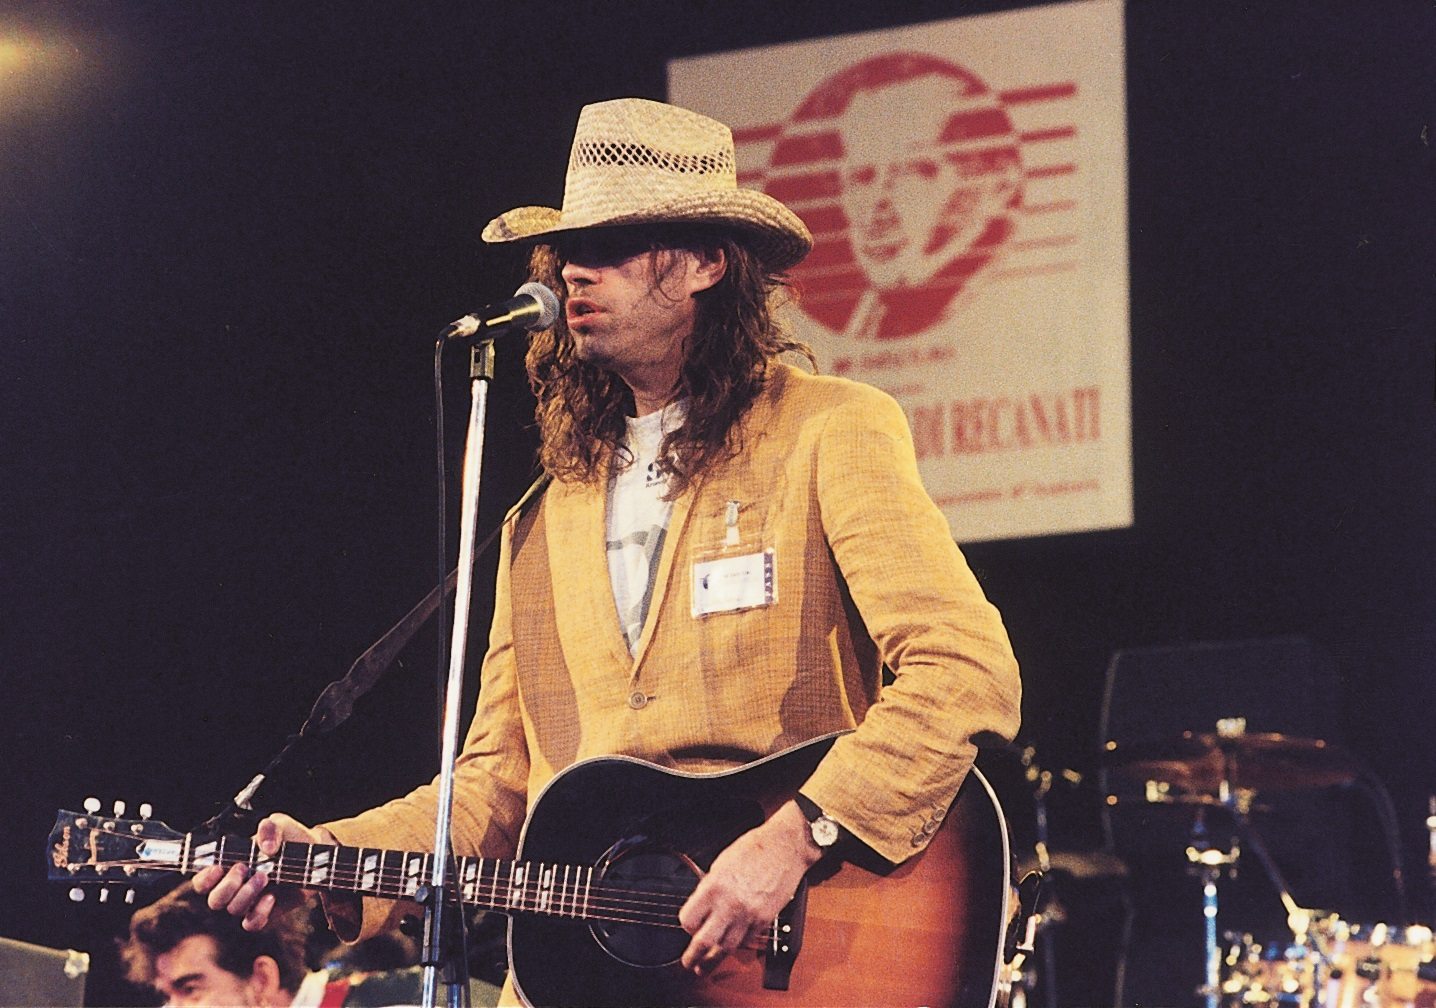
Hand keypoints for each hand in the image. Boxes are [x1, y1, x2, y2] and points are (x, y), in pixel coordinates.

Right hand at [191, 813, 335, 930]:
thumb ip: (269, 828)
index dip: (204, 878)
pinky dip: (259, 913)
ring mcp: (249, 902)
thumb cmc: (290, 838)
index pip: (202, 881)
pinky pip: (252, 923)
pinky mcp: (264, 913)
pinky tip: (272, 896)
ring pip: (233, 910)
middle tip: (244, 868)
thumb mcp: (280, 825)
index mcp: (228, 866)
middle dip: (227, 886)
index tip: (218, 867)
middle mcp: (234, 887)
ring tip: (265, 876)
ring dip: (246, 894)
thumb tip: (265, 848)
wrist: (315, 857)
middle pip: (214, 900)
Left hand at [676, 800, 822, 975]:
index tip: (688, 927)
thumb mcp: (721, 863)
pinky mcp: (765, 920)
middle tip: (689, 963)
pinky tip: (731, 946)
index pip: (689, 920)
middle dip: (693, 957)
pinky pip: (746, 941)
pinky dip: (737, 945)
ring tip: (706, 966)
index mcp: (714, 886)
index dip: (686, 925)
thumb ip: (710, 887)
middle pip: (704, 941)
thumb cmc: (755, 849)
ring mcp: (749, 915)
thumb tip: (702, 906)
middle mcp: (730, 904)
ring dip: (714, 960)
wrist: (786, 847)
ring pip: (727, 948)